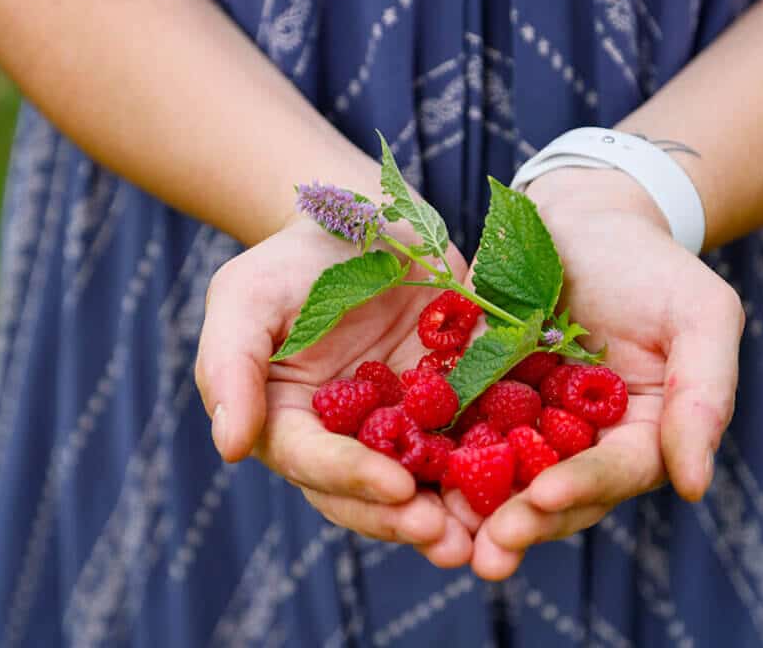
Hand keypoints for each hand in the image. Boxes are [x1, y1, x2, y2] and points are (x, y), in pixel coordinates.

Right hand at [195, 217, 472, 567]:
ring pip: (428, 481)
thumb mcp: (247, 297)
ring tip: (492, 535)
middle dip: (409, 520)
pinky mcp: (454, 400)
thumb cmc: (294, 258)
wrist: (365, 218)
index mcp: (292, 421)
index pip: (316, 462)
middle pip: (372, 493)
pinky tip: (532, 478)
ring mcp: (405, 423)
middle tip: (452, 543)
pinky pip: (478, 436)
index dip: (354, 480)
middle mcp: (348, 437)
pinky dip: (502, 461)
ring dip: (459, 512)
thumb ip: (231, 366)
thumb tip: (230, 446)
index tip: (397, 489)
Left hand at [458, 167, 744, 579]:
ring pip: (495, 475)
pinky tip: (398, 470)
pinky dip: (428, 452)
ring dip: (469, 509)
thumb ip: (704, 395)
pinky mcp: (477, 396)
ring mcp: (523, 423)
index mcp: (638, 433)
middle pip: (551, 493)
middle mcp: (578, 441)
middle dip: (519, 522)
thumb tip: (693, 485)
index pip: (615, 472)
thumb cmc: (650, 261)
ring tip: (436, 534)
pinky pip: (450, 429)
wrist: (581, 218)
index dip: (583, 487)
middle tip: (487, 552)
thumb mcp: (701, 313)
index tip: (544, 497)